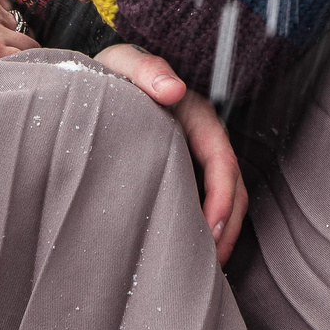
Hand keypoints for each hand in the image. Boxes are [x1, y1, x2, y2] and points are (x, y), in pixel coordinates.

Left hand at [91, 42, 244, 264]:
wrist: (97, 78)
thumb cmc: (111, 72)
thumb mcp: (124, 63)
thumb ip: (147, 71)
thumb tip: (174, 90)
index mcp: (196, 115)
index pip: (222, 160)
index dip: (222, 197)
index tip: (208, 229)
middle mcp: (203, 138)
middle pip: (232, 187)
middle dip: (227, 226)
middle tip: (209, 263)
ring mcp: (195, 156)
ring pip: (224, 198)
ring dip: (221, 232)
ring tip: (204, 266)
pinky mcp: (182, 170)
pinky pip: (203, 200)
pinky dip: (205, 228)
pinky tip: (188, 250)